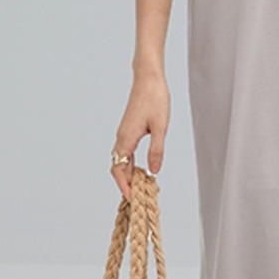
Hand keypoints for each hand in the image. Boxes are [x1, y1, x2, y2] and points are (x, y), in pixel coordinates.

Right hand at [111, 68, 169, 199]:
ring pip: (122, 160)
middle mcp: (121, 138)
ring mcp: (124, 134)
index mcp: (126, 139)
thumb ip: (156, 151)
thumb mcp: (160, 127)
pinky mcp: (129, 130)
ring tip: (143, 188)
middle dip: (126, 184)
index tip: (132, 200)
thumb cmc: (155, 99)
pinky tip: (143, 170)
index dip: (124, 186)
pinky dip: (132, 164)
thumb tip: (153, 172)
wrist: (148, 78)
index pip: (119, 170)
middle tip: (140, 198)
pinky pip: (126, 153)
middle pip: (118, 168)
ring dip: (130, 175)